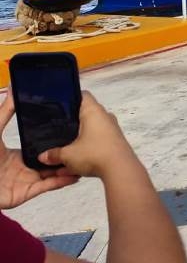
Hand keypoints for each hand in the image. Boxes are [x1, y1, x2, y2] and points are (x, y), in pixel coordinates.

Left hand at [0, 94, 79, 208]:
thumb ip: (6, 111)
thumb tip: (14, 89)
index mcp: (18, 155)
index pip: (42, 148)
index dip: (56, 142)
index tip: (71, 132)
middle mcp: (24, 168)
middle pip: (51, 161)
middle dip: (67, 156)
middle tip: (83, 145)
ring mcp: (26, 181)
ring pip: (53, 174)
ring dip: (67, 168)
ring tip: (84, 160)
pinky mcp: (27, 193)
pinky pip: (48, 186)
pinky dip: (62, 181)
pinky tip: (74, 175)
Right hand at [39, 92, 136, 180]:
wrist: (120, 169)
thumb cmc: (93, 154)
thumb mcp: (68, 155)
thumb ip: (54, 154)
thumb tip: (43, 156)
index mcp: (94, 111)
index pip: (83, 95)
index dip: (70, 98)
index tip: (58, 106)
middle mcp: (105, 117)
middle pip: (86, 114)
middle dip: (71, 122)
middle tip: (56, 129)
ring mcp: (112, 129)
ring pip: (91, 130)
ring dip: (79, 138)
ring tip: (63, 147)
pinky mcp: (115, 142)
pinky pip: (97, 141)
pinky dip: (87, 148)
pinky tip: (76, 159)